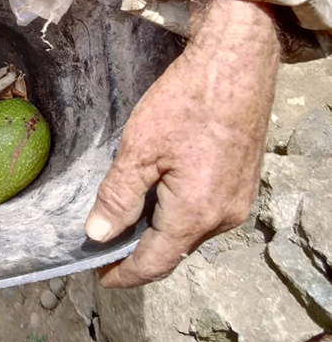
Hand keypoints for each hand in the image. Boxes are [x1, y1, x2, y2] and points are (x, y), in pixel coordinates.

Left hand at [85, 0, 279, 286]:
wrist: (236, 65)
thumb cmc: (186, 102)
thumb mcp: (140, 148)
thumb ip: (118, 196)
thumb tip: (98, 235)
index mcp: (195, 214)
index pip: (155, 262)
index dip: (124, 273)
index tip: (100, 276)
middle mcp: (223, 217)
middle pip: (173, 250)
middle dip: (138, 253)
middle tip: (104, 246)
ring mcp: (238, 201)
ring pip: (189, 231)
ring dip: (158, 232)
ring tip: (124, 221)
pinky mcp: (242, 183)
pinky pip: (204, 212)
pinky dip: (176, 214)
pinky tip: (156, 197)